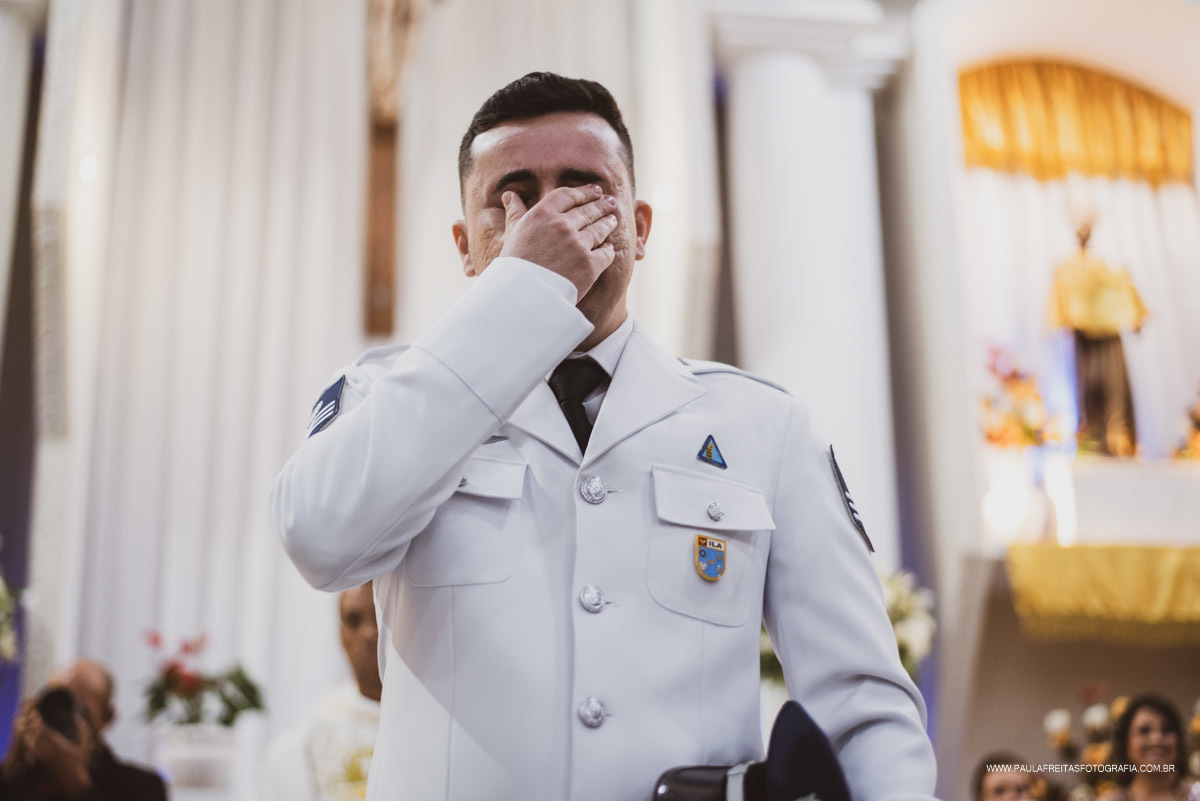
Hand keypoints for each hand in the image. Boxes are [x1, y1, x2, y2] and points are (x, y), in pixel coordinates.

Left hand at [24, 703, 95, 795]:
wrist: (72, 776)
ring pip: (31, 741)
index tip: (39, 712)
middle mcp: (48, 749)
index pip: (44, 730)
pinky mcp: (41, 759)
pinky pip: (31, 748)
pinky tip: (30, 735)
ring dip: (29, 732)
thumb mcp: (85, 742)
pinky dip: (29, 740)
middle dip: (33, 724)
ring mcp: (43, 755)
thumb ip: (83, 729)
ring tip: (31, 723)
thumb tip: (79, 717)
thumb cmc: (80, 759)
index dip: (39, 721)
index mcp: (58, 744)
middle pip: (35, 734)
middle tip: (34, 715)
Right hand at [498, 185, 618, 298]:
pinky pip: (606, 253)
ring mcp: (578, 245)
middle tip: (610, 202)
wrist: (523, 296)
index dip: (585, 192)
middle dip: (602, 205)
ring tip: (612, 220)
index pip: (569, 195)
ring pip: (600, 229)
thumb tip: (509, 195)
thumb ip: (515, 213)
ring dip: (608, 223)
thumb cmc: (515, 265)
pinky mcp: (590, 265)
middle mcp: (562, 225)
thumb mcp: (513, 234)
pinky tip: (609, 247)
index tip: (595, 191)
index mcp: (542, 214)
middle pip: (588, 210)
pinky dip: (608, 249)